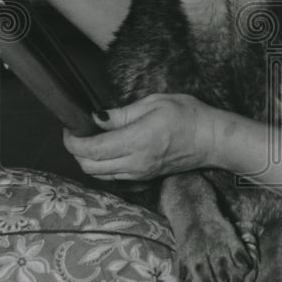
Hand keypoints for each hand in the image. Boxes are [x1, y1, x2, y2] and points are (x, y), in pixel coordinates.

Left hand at [63, 93, 216, 180]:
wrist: (211, 140)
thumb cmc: (188, 115)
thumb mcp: (155, 103)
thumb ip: (122, 114)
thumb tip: (96, 118)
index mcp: (138, 140)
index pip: (92, 149)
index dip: (73, 141)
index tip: (70, 127)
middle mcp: (136, 162)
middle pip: (89, 167)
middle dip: (76, 151)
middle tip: (78, 132)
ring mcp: (140, 173)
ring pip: (99, 175)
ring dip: (88, 160)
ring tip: (92, 140)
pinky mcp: (144, 178)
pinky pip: (113, 176)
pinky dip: (102, 166)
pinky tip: (107, 150)